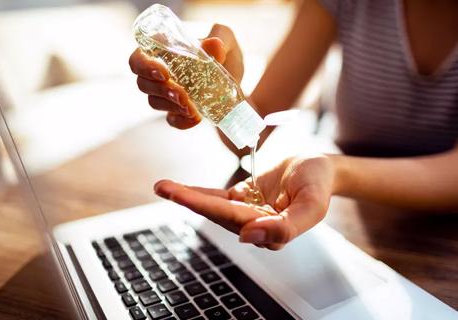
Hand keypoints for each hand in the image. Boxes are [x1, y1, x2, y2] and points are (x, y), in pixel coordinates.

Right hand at [129, 24, 243, 128]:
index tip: (163, 73)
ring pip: (154, 102)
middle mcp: (160, 72)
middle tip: (180, 94)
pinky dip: (182, 121)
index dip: (144, 66)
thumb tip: (214, 44)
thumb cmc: (225, 54)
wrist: (238, 82)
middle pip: (142, 83)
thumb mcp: (226, 40)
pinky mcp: (178, 112)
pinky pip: (172, 120)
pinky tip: (196, 118)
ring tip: (192, 108)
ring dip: (171, 105)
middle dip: (159, 90)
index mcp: (163, 50)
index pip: (139, 57)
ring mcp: (167, 94)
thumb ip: (221, 38)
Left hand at [154, 155, 336, 249]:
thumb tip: (249, 237)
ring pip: (213, 206)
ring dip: (188, 196)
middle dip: (189, 200)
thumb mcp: (311, 205)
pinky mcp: (241, 199)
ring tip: (163, 186)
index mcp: (271, 231)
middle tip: (165, 188)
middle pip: (217, 213)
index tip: (188, 197)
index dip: (210, 207)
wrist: (318, 168)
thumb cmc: (318, 183)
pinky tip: (179, 188)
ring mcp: (246, 212)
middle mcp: (254, 225)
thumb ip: (286, 227)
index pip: (236, 220)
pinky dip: (198, 191)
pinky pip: (217, 196)